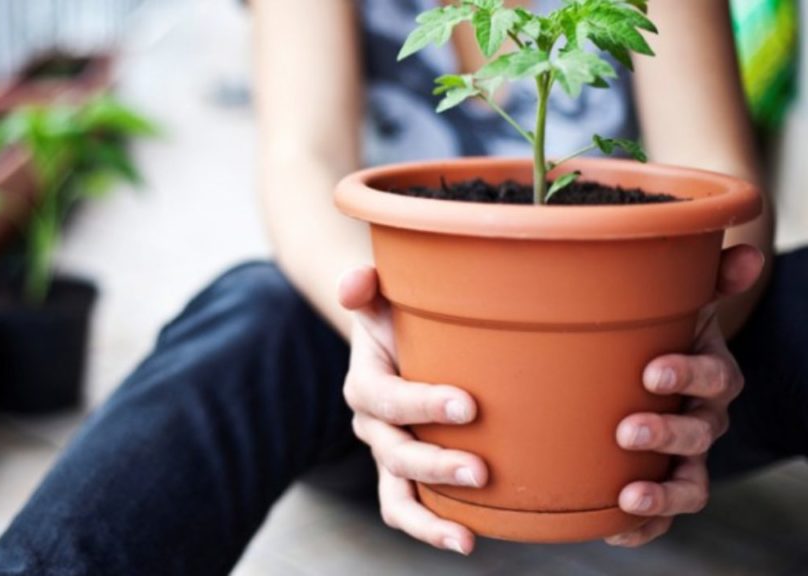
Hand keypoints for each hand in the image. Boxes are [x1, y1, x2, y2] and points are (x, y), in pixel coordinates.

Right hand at [339, 266, 486, 555]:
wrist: (401, 342)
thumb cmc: (402, 317)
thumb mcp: (385, 295)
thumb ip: (367, 284)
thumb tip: (356, 283)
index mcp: (365, 383)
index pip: (386, 399)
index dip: (422, 405)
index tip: (469, 406)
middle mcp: (371, 425)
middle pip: (394, 453)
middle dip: (434, 465)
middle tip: (480, 471)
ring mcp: (388, 455)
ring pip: (396, 495)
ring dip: (428, 516)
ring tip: (466, 536)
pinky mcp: (406, 476)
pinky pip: (407, 509)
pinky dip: (431, 528)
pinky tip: (468, 539)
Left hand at [606, 245, 764, 546]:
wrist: (652, 370)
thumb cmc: (663, 333)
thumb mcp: (682, 301)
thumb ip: (710, 277)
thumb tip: (746, 249)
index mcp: (709, 372)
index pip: (715, 376)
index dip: (690, 374)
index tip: (652, 370)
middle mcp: (703, 417)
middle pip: (700, 432)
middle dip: (668, 433)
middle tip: (628, 429)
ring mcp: (684, 455)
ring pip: (689, 483)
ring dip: (662, 495)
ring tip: (629, 498)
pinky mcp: (661, 485)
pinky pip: (661, 516)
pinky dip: (642, 528)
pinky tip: (613, 530)